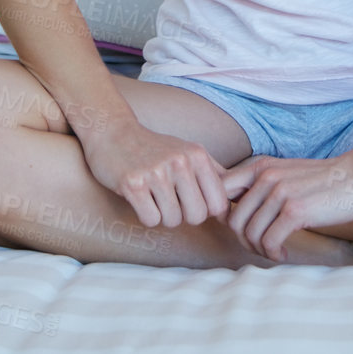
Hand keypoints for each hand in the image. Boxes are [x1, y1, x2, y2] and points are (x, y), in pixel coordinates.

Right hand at [82, 117, 228, 228]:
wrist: (114, 133)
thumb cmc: (156, 148)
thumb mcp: (190, 152)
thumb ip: (214, 173)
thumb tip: (238, 198)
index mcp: (198, 155)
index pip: (218, 204)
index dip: (205, 211)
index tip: (191, 202)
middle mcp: (180, 161)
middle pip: (196, 216)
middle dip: (183, 216)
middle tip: (170, 199)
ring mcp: (156, 172)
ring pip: (172, 220)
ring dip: (162, 215)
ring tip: (153, 194)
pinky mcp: (133, 184)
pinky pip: (150, 220)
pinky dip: (146, 215)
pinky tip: (140, 197)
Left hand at [219, 149, 352, 261]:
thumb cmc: (323, 182)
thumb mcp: (285, 174)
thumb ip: (260, 186)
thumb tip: (231, 211)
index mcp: (260, 166)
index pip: (219, 190)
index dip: (223, 214)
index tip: (242, 229)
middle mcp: (266, 176)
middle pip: (232, 220)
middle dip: (245, 240)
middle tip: (263, 247)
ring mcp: (280, 192)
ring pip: (250, 234)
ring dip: (261, 250)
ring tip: (277, 251)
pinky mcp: (295, 210)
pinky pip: (269, 242)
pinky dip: (274, 254)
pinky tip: (285, 254)